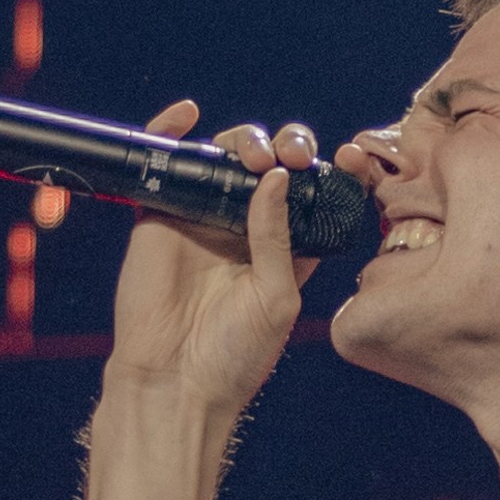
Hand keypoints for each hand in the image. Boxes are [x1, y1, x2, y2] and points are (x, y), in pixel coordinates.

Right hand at [99, 99, 322, 432]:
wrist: (174, 383)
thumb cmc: (234, 354)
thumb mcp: (276, 295)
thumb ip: (278, 236)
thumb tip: (276, 177)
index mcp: (283, 246)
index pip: (306, 191)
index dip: (321, 167)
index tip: (340, 159)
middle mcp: (243, 227)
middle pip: (268, 165)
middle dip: (286, 148)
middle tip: (291, 159)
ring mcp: (201, 218)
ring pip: (224, 158)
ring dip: (244, 141)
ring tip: (254, 158)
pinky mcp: (159, 216)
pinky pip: (165, 165)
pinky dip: (171, 132)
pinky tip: (187, 116)